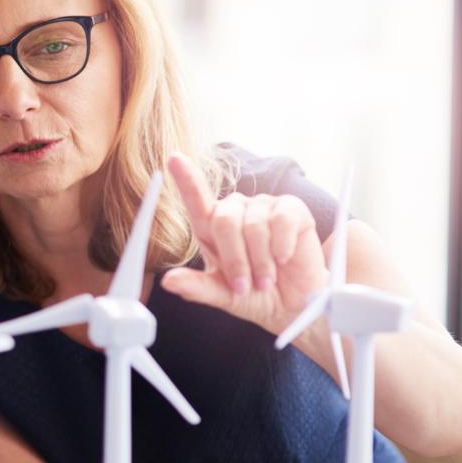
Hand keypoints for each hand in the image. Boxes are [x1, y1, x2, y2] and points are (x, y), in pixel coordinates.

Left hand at [160, 153, 327, 335]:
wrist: (293, 302)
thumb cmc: (253, 294)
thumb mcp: (222, 295)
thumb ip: (196, 287)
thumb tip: (168, 282)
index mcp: (211, 227)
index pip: (196, 199)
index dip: (186, 178)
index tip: (174, 159)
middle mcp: (235, 210)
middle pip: (224, 222)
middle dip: (236, 260)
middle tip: (246, 286)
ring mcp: (263, 206)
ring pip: (254, 226)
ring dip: (261, 261)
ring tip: (266, 278)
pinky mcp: (291, 208)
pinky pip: (281, 221)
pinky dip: (282, 246)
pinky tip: (284, 258)